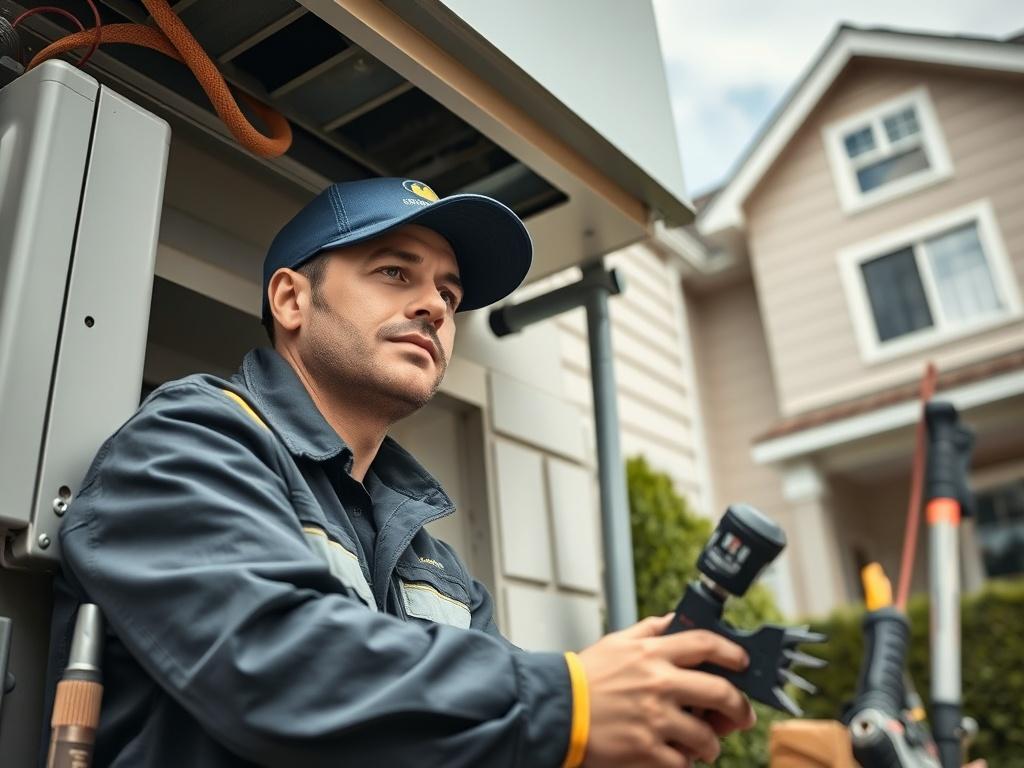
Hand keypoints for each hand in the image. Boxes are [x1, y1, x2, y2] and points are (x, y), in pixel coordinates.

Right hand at [577, 614, 755, 766]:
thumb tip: (674, 620)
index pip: (705, 644)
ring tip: (704, 745)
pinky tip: (676, 756)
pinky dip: (683, 762)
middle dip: (739, 707)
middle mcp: (658, 683)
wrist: (555, 710)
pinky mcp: (646, 750)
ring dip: (711, 743)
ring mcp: (654, 719)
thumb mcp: (615, 642)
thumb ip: (648, 629)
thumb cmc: (585, 677)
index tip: (743, 663)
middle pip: (720, 691)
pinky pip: (682, 762)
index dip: (733, 653)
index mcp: (651, 653)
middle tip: (742, 715)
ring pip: (706, 736)